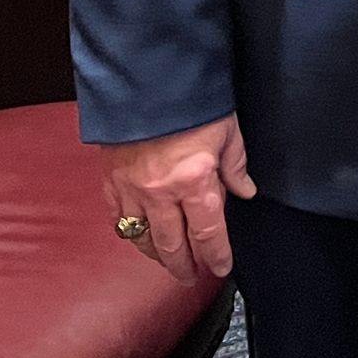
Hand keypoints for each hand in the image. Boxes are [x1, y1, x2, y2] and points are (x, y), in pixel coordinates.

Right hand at [99, 113, 255, 283]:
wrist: (147, 80)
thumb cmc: (193, 102)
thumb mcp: (227, 131)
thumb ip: (235, 166)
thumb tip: (245, 191)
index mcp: (194, 181)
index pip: (208, 232)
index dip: (216, 254)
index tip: (221, 267)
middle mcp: (161, 192)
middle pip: (172, 243)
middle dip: (184, 265)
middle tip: (191, 277)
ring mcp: (132, 189)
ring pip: (142, 237)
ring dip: (155, 254)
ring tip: (167, 262)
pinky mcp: (111, 180)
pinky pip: (117, 218)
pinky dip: (128, 232)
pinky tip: (136, 237)